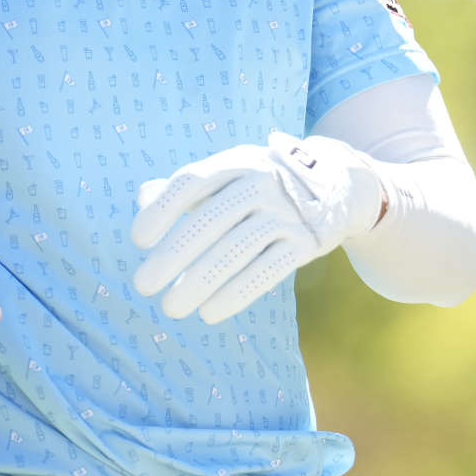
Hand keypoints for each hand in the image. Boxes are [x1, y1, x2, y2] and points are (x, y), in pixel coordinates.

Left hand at [130, 130, 387, 323]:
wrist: (337, 183)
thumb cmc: (261, 182)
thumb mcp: (228, 172)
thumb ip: (185, 188)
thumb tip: (143, 198)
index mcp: (236, 162)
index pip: (193, 181)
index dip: (163, 209)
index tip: (138, 240)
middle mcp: (261, 182)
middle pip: (212, 219)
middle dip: (174, 255)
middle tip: (142, 285)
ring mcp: (286, 212)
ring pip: (238, 249)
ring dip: (200, 281)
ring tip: (171, 307)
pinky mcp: (306, 241)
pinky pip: (268, 270)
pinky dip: (237, 293)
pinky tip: (209, 313)